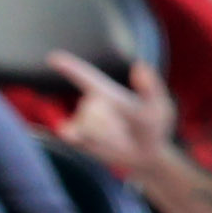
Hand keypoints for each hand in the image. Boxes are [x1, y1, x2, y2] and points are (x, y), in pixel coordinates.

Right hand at [45, 51, 181, 181]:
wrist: (146, 155)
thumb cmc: (153, 127)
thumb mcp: (158, 107)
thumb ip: (151, 88)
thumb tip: (141, 65)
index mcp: (106, 91)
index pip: (86, 76)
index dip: (70, 67)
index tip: (53, 57)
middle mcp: (90, 102)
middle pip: (92, 110)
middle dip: (114, 124)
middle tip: (129, 130)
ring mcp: (82, 119)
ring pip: (88, 126)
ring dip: (108, 136)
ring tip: (120, 138)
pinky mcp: (78, 137)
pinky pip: (74, 136)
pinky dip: (80, 138)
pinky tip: (85, 139)